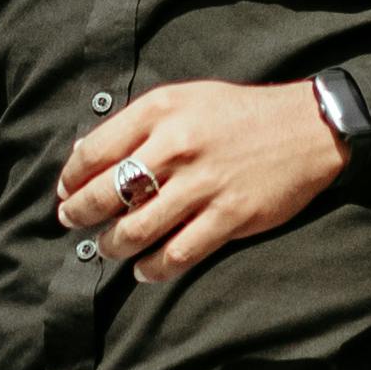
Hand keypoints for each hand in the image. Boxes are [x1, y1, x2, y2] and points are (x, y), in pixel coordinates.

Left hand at [52, 79, 348, 284]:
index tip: (64, 190)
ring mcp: (204, 184)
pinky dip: (153, 268)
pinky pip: (177, 254)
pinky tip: (144, 270)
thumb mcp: (185, 99)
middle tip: (71, 223)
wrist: (306, 126)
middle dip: (80, 214)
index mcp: (162, 110)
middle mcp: (177, 145)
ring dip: (113, 245)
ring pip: (137, 229)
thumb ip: (139, 124)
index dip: (71, 177)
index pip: (95, 150)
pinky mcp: (229, 217)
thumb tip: (85, 153)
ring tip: (107, 248)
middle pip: (108, 191)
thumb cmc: (238, 113)